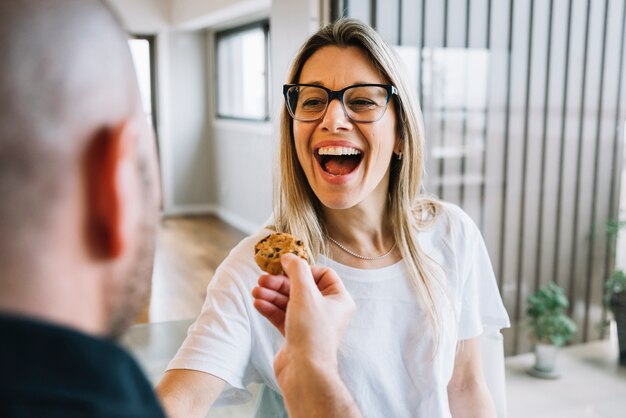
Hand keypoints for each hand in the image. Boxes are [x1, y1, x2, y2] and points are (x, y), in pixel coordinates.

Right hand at [252, 253, 360, 417]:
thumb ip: (296, 270)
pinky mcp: (296, 335)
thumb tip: (289, 256)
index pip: (323, 274)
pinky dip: (270, 309)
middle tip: (262, 279)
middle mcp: (327, 310)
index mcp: (338, 299)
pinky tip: (257, 303)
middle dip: (280, 283)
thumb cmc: (311, 332)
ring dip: (272, 294)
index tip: (285, 268)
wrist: (304, 372)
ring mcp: (311, 323)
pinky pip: (282, 316)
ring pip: (289, 301)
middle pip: (301, 287)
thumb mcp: (305, 293)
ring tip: (256, 292)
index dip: (303, 269)